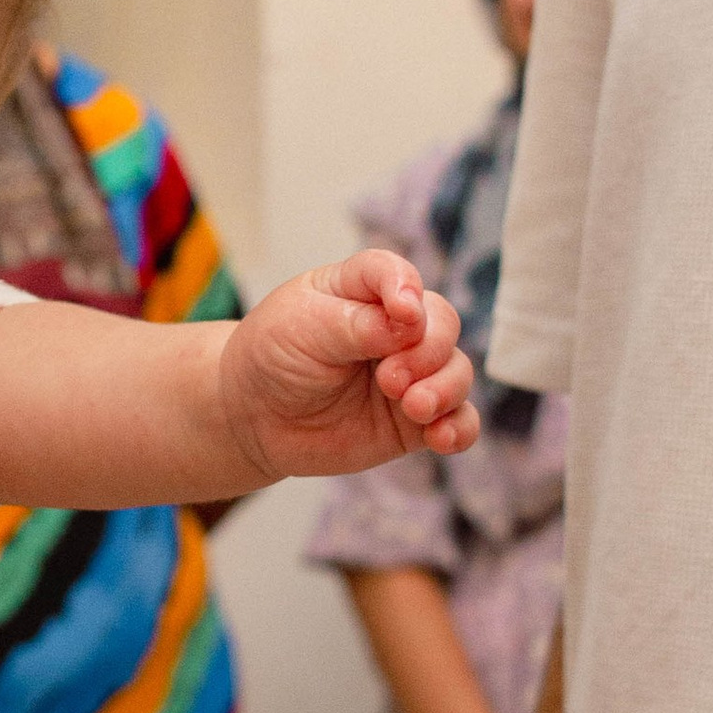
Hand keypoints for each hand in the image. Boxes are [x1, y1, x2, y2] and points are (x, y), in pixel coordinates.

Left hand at [220, 252, 477, 482]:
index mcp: (361, 290)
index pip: (395, 274)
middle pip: (441, 323)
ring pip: (457, 371)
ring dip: (446, 388)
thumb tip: (412, 323)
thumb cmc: (272, 357)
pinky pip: (458, 421)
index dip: (406, 288)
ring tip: (414, 407)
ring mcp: (410, 374)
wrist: (253, 418)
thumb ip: (357, 324)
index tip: (404, 312)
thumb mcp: (303, 328)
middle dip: (426, 350)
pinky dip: (459, 428)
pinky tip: (441, 438)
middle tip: (390, 379)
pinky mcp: (414, 420)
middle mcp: (394, 328)